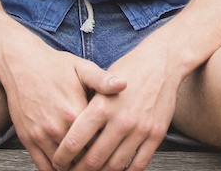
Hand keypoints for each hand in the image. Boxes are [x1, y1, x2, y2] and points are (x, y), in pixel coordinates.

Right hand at [0, 37, 126, 170]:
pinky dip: (55, 169)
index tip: (116, 147)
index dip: (108, 147)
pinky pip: (43, 166)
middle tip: (104, 160)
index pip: (98, 141)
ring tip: (87, 164)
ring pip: (63, 165)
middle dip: (94, 160)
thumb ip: (103, 80)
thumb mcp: (82, 68)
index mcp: (75, 111)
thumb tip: (124, 84)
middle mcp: (57, 127)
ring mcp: (41, 135)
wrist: (21, 64)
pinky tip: (67, 166)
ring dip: (76, 167)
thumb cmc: (55, 65)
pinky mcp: (28, 139)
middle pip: (82, 157)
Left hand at [51, 35, 181, 170]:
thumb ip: (85, 109)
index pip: (74, 142)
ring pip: (115, 166)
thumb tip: (66, 134)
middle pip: (93, 160)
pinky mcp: (156, 134)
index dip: (62, 158)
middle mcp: (121, 120)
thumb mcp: (100, 82)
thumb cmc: (129, 69)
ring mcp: (140, 129)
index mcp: (102, 107)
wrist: (162, 61)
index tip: (58, 163)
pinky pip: (139, 164)